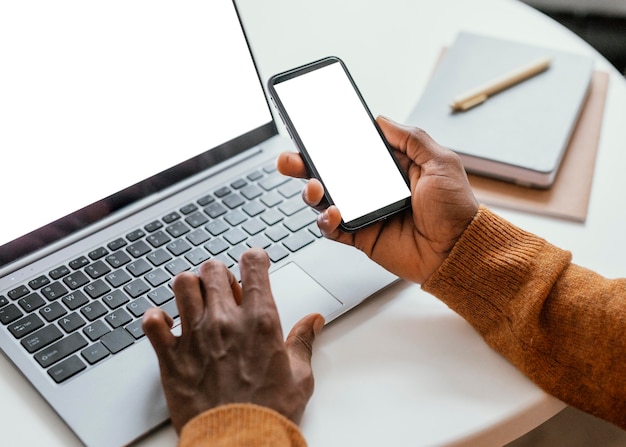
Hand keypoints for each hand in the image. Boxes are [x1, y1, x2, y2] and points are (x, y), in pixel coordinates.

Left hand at [142, 248, 324, 432]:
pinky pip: (152, 322)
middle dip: (220, 272)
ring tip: (196, 301)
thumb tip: (313, 322)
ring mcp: (195, 336)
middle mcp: (225, 321)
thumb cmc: (268, 413)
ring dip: (189, 288)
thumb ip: (303, 341)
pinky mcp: (172, 357)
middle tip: (225, 289)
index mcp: (259, 321)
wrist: (238, 442)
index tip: (254, 262)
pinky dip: (156, 319)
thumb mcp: (299, 376)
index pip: (253, 265)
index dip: (254, 258)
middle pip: (213, 269)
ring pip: (182, 285)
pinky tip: (168, 325)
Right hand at [277, 116, 477, 283]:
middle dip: (304, 164)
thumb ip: (410, 138)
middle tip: (289, 159)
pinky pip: (333, 229)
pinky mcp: (361, 236)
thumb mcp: (440, 161)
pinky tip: (333, 212)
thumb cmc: (455, 208)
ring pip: (325, 200)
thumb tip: (381, 119)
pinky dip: (326, 220)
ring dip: (311, 191)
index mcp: (390, 167)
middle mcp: (373, 188)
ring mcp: (365, 212)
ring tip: (313, 187)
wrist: (458, 251)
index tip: (310, 131)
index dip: (330, 142)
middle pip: (330, 173)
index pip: (352, 150)